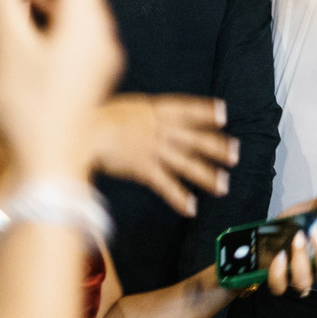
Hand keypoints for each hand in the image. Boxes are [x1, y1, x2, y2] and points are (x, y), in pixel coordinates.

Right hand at [0, 0, 122, 183]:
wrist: (48, 169)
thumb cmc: (28, 110)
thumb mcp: (9, 50)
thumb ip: (0, 1)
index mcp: (86, 27)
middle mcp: (100, 40)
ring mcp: (98, 61)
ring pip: (80, 10)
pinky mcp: (88, 77)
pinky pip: (78, 31)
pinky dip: (58, 14)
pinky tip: (36, 14)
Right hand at [90, 95, 236, 213]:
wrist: (81, 131)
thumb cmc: (93, 118)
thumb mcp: (123, 108)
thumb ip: (139, 115)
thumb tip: (144, 116)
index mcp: (153, 110)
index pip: (186, 109)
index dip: (206, 111)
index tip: (224, 114)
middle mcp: (158, 129)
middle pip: (194, 138)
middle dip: (217, 146)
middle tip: (236, 154)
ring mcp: (153, 149)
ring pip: (187, 163)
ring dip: (207, 175)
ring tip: (224, 185)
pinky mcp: (143, 168)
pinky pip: (166, 185)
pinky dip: (179, 198)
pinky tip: (192, 208)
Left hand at [261, 190, 316, 296]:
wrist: (268, 232)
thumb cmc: (295, 224)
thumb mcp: (312, 208)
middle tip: (316, 234)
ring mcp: (297, 278)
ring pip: (305, 284)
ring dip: (301, 261)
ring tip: (297, 237)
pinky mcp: (279, 281)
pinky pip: (280, 286)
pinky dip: (279, 272)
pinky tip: (280, 255)